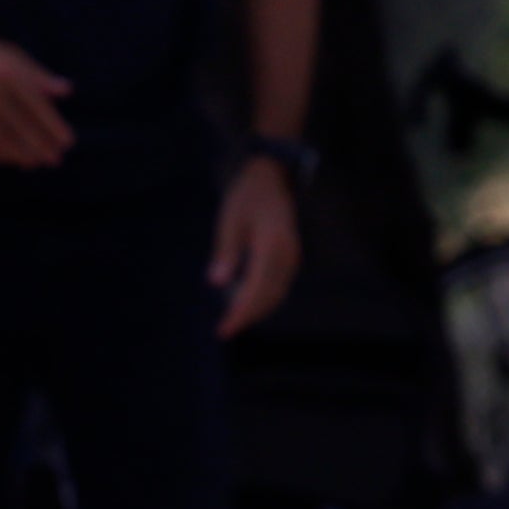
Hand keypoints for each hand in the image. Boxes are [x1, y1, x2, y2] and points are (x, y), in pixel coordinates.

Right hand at [0, 22, 77, 167]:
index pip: (36, 105)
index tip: (67, 142)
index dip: (53, 126)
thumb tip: (67, 91)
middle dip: (40, 146)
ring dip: (21, 154)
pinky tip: (11, 158)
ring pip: (0, 138)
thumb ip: (38, 75)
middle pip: (20, 126)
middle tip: (55, 160)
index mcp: (7, 70)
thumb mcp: (12, 55)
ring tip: (35, 163)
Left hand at [210, 153, 302, 335]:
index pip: (256, 288)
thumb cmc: (246, 197)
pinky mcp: (291, 257)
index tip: (224, 329)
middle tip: (224, 331)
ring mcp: (293, 256)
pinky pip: (279, 285)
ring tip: (232, 322)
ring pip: (277, 293)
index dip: (240, 312)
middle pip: (269, 295)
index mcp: (272, 244)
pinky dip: (263, 298)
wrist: (271, 178)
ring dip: (256, 310)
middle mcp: (288, 253)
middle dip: (247, 316)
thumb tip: (216, 282)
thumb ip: (225, 251)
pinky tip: (245, 304)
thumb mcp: (229, 220)